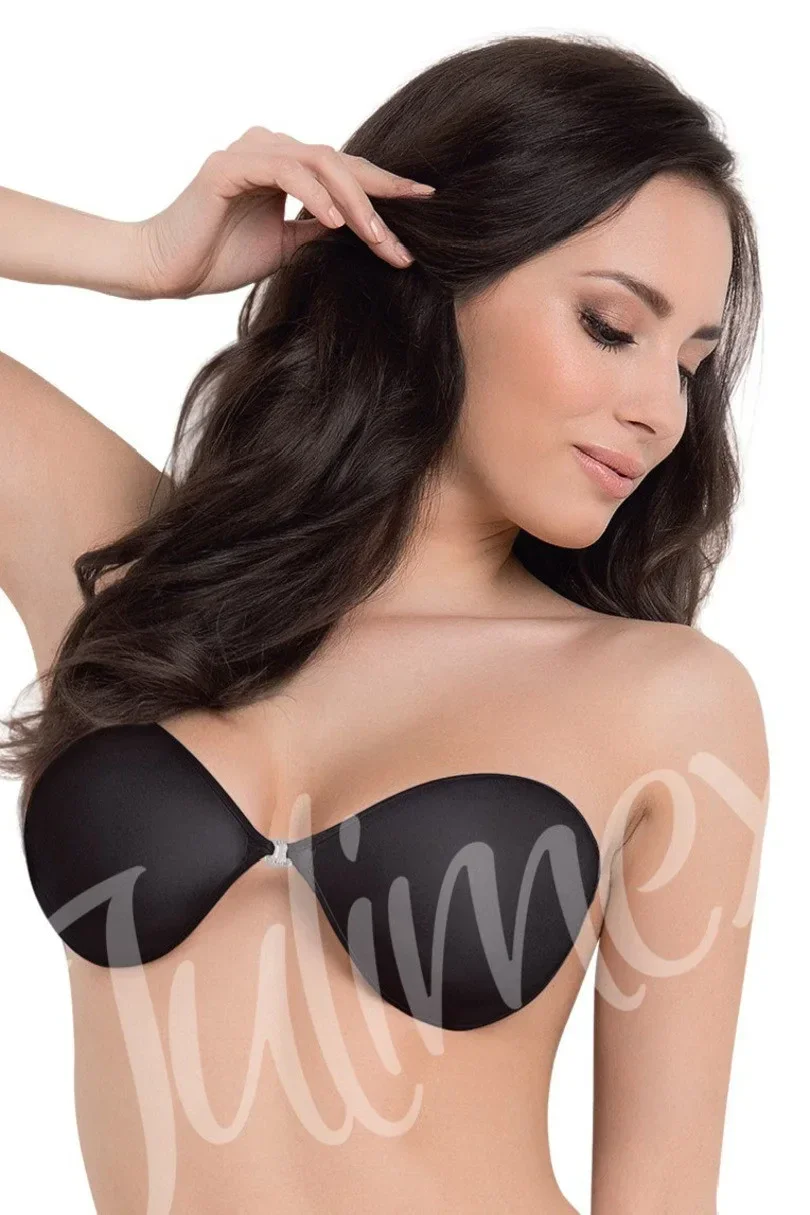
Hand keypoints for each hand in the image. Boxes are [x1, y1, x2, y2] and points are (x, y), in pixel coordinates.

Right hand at [133, 128, 434, 299]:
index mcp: (284, 166)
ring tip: (377, 236)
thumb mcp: (286, 247)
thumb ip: (318, 231)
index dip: (385, 187)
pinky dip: (314, 196)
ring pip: (319, 163)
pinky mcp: (229, 168)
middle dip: (380, 195)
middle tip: (413, 223)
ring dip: (353, 200)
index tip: (425, 204)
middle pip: (339, 162)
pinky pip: (284, 173)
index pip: (344, 172)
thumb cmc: (219, 258)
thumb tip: (364, 232)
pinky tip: (335, 222)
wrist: (167, 270)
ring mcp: (249, 154)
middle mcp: (269, 150)